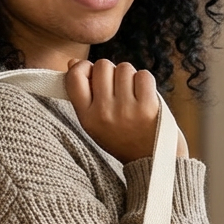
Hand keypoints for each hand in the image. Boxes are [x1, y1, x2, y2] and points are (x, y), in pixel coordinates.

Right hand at [65, 58, 188, 162]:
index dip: (83, 67)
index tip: (92, 73)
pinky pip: (143, 75)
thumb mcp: (95, 122)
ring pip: (124, 68)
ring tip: (133, 95)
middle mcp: (104, 113)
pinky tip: (145, 96)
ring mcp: (126, 109)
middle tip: (118, 89)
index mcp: (87, 118)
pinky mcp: (147, 106)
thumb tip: (72, 63)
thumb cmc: (122, 137)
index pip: (74, 78)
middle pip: (102, 66)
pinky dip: (145, 82)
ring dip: (130, 77)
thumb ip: (83, 94)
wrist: (151, 160)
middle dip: (112, 72)